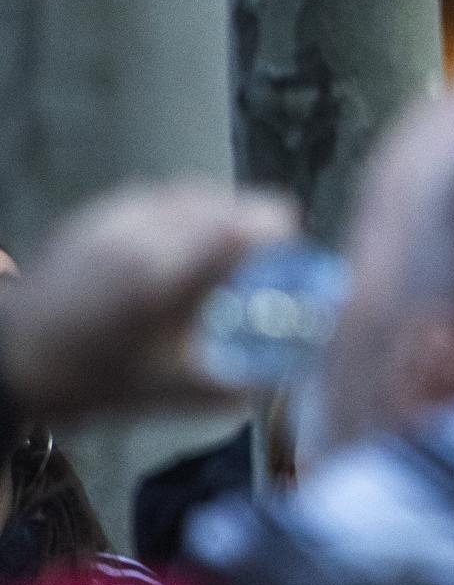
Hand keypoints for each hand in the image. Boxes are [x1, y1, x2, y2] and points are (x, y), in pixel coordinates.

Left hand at [0, 183, 297, 420]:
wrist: (12, 356)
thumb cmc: (93, 377)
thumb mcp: (171, 391)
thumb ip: (238, 382)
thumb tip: (294, 375)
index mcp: (170, 272)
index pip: (258, 224)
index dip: (286, 239)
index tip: (289, 266)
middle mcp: (150, 229)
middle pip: (237, 204)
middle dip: (257, 233)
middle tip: (257, 272)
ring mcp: (124, 211)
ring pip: (204, 193)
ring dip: (224, 219)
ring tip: (219, 257)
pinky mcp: (105, 207)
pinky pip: (168, 196)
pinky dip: (188, 216)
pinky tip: (179, 247)